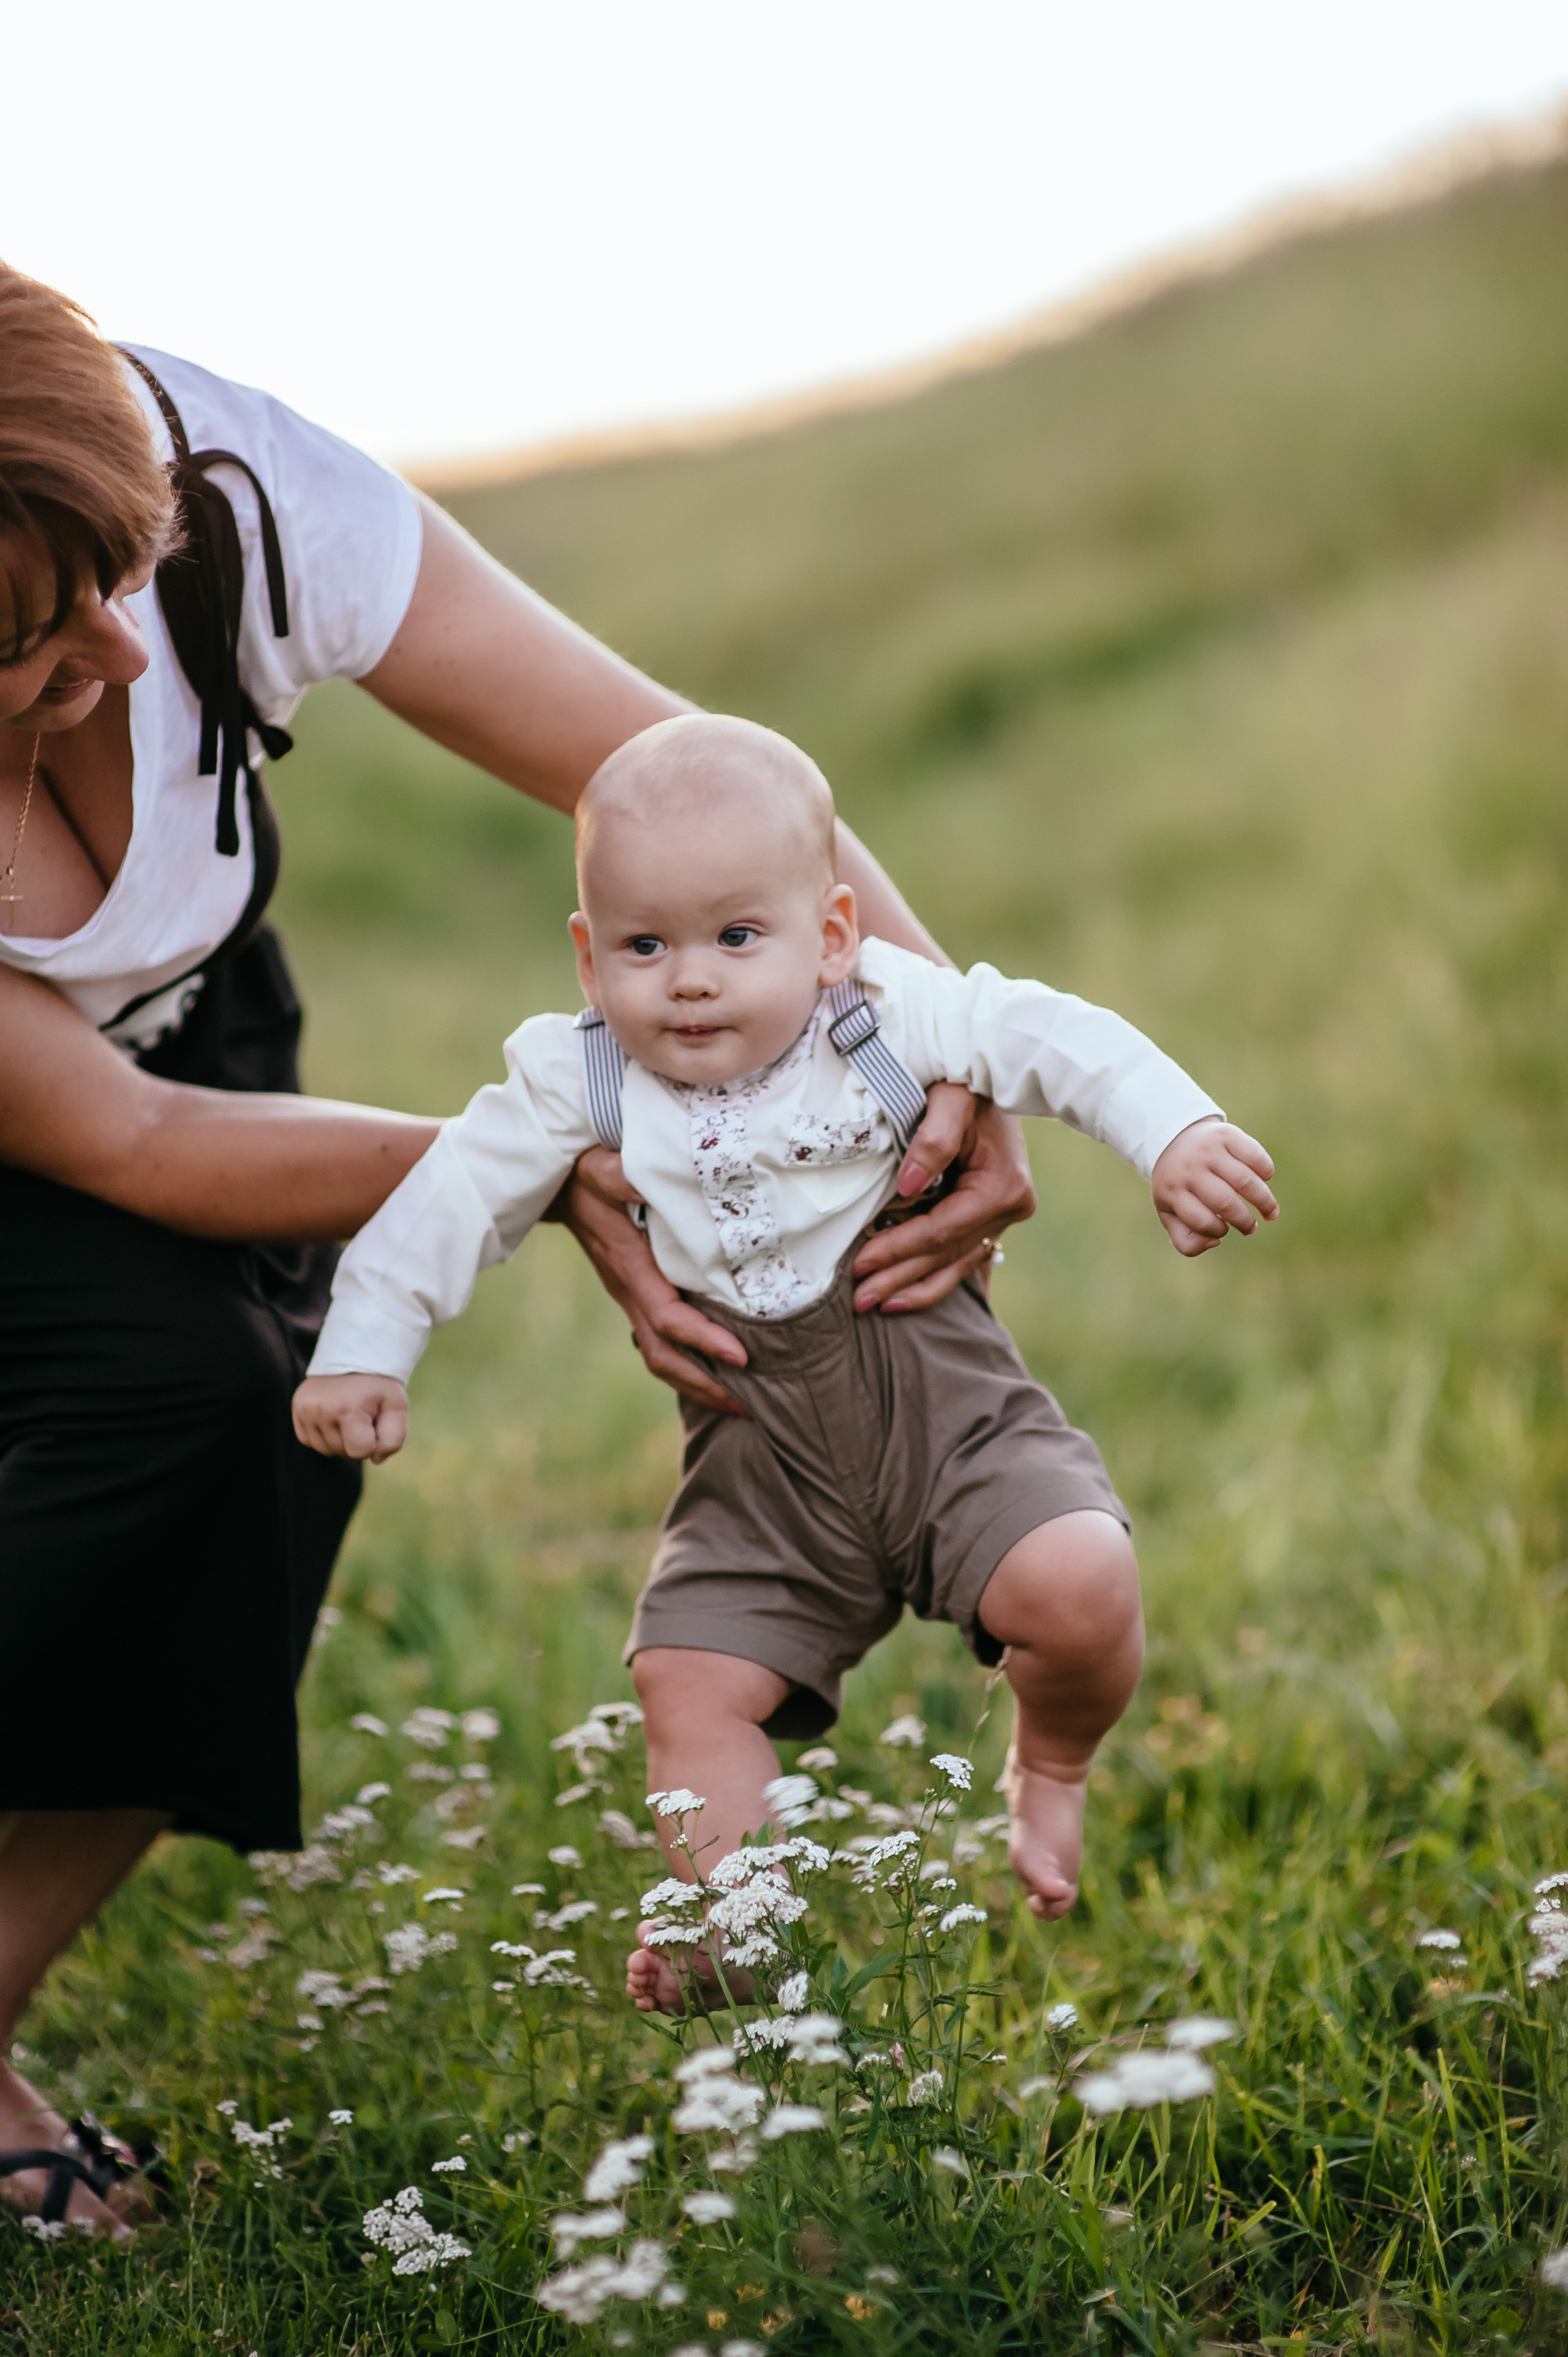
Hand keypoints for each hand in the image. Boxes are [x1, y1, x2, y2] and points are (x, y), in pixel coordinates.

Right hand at [293, 1373, 409, 1461]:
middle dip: (357, 1439)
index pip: (360, 1452)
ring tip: (348, 1415)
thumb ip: (394, 1438)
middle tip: (362, 1413)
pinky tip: (333, 1417)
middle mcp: (322, 1410)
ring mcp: (305, 1410)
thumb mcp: (396, 1406)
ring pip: (326, 1449)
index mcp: (348, 1409)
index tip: (375, 1421)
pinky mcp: (297, 1410)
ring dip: (340, 1439)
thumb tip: (376, 1460)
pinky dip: (324, 1435)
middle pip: (343, 1452)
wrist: (354, 1356)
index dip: (373, 1442)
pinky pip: (310, 1441)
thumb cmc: (377, 1386)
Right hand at [553, 1146, 750, 1416]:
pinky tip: (719, 1369)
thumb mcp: (602, 1168)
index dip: (703, 1340)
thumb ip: (625, 1176)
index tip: (741, 1356)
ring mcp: (629, 1297)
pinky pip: (661, 1339)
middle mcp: (629, 1291)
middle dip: (705, 1385)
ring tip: (742, 1403)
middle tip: (752, 1406)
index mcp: (628, 1267)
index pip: (667, 1318)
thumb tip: (652, 1182)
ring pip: (660, 1354)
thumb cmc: (583, 1175)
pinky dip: (689, 1361)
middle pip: (663, 1356)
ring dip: (698, 1384)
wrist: (552, 1186)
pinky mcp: (635, 1293)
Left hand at [850, 1087, 1036, 1313]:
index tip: (861, 1264)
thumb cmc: (964, 1080)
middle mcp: (1011, 1208)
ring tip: (876, 1306)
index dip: (900, 1249)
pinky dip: (934, 1277)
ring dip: (915, 1288)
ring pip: (956, 1264)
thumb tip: (909, 1187)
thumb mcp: (949, 1098)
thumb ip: (933, 1138)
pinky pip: (963, 1257)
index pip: (942, 1230)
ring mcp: (1006, 1216)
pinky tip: (906, 1297)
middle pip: (946, 1254)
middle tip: (858, 1300)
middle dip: (899, 1277)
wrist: (992, 1070)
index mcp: (1002, 1186)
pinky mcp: (994, 1217)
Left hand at [1151, 1119, 1277, 1255]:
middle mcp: (1188, 1169)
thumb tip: (1215, 1242)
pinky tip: (1264, 1179)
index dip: (1218, 1231)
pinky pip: (1255, 1155)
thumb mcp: (1170, 1213)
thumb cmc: (1178, 1186)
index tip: (1224, 1230)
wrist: (1174, 1139)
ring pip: (1245, 1181)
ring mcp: (1208, 1150)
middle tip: (1251, 1227)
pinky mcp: (1225, 1134)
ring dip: (1264, 1201)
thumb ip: (1186, 1241)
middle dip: (1245, 1221)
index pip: (1201, 1221)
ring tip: (1270, 1212)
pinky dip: (1266, 1171)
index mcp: (1172, 1191)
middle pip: (1225, 1203)